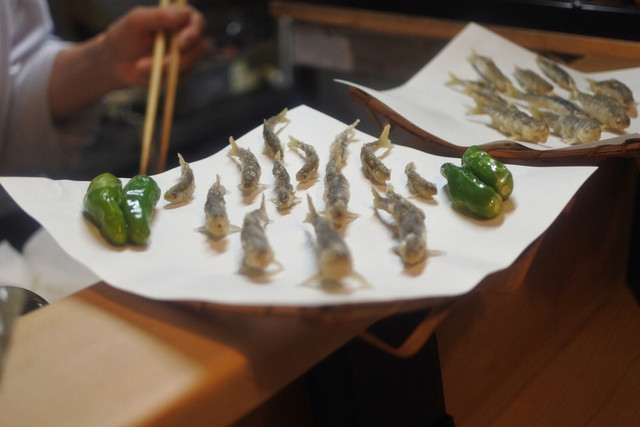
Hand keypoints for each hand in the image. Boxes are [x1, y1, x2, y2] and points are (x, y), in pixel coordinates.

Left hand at [49, 5, 209, 120]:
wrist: (115, 63)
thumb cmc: (124, 36)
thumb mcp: (136, 21)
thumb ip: (159, 16)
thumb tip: (184, 15)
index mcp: (177, 17)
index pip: (197, 20)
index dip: (194, 32)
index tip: (180, 44)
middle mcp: (186, 35)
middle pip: (201, 46)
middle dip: (183, 57)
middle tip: (162, 64)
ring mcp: (185, 55)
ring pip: (192, 64)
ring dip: (167, 68)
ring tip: (140, 67)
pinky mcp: (181, 72)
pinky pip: (181, 77)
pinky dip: (163, 77)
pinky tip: (146, 73)